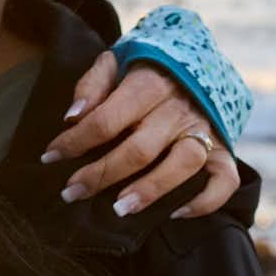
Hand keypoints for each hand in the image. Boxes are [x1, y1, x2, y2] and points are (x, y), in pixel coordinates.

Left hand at [41, 57, 237, 219]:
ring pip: (183, 164)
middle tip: (71, 193)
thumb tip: (72, 117)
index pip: (107, 119)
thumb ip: (93, 84)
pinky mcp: (225, 150)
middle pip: (139, 149)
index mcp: (150, 82)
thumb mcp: (117, 61)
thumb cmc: (147, 70)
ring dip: (150, 190)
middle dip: (100, 175)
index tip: (50, 157)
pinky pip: (225, 180)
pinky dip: (205, 201)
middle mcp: (180, 108)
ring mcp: (206, 129)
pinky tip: (175, 214)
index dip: (74, 141)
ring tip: (120, 209)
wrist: (200, 62)